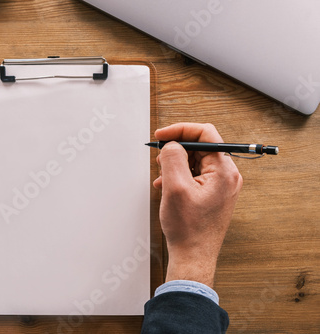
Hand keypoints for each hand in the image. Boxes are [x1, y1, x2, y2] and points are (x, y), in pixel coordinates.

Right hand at [153, 123, 242, 286]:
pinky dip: (179, 175)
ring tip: (162, 177)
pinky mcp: (213, 194)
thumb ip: (173, 158)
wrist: (193, 256)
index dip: (180, 130)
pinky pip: (196, 174)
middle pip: (200, 146)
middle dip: (176, 149)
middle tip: (159, 159)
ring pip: (196, 160)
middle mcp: (227, 175)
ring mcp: (221, 185)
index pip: (205, 134)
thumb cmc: (188, 228)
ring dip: (176, 164)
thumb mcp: (175, 187)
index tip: (162, 136)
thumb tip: (172, 144)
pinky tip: (166, 186)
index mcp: (224, 171)